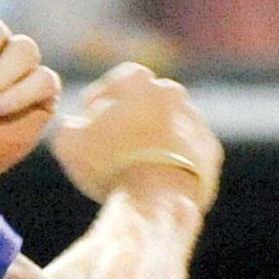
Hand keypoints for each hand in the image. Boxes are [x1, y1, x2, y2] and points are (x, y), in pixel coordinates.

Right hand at [50, 62, 222, 211]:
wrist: (157, 199)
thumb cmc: (109, 163)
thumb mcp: (68, 140)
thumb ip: (69, 124)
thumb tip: (78, 125)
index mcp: (136, 79)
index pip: (114, 83)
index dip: (98, 104)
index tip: (90, 126)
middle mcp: (171, 91)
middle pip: (145, 102)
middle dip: (131, 118)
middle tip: (113, 147)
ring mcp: (195, 120)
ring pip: (169, 124)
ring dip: (154, 138)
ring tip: (135, 166)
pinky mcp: (211, 149)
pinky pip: (187, 150)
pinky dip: (174, 159)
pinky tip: (156, 177)